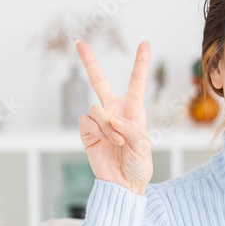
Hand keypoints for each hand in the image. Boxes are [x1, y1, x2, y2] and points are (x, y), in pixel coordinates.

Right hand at [76, 39, 152, 195]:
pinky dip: (98, 130)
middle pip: (99, 81)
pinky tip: (107, 142)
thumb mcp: (144, 145)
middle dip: (89, 61)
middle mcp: (114, 110)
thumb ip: (130, 128)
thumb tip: (112, 118)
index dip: (140, 62)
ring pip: (96, 108)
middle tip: (79, 42)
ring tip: (118, 141)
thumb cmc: (139, 164)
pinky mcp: (86, 132)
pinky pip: (87, 121)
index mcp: (133, 109)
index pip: (136, 81)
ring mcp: (99, 121)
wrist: (124, 183)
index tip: (145, 42)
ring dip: (108, 124)